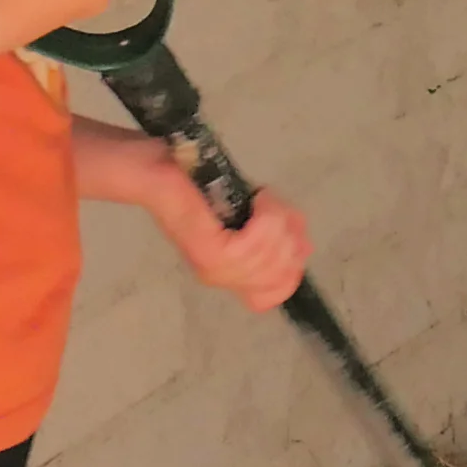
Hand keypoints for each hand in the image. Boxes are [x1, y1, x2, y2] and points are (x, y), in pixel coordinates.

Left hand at [159, 180, 310, 311]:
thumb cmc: (201, 186)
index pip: (274, 294)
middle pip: (281, 274)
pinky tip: (259, 199)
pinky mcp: (210, 252)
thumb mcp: (248, 216)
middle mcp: (221, 277)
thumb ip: (274, 236)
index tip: (291, 235)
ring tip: (264, 199)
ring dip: (277, 221)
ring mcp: (215, 268)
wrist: (162, 172)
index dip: (292, 268)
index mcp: (229, 274)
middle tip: (274, 208)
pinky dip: (267, 217)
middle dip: (289, 238)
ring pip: (271, 257)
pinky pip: (255, 245)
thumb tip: (304, 248)